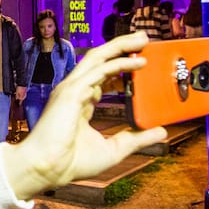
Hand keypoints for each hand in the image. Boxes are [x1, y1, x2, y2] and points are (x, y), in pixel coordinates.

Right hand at [0, 32, 166, 198]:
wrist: (47, 169)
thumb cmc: (71, 162)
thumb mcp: (114, 149)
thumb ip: (137, 138)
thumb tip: (161, 131)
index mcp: (80, 103)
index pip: (102, 77)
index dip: (121, 68)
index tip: (141, 64)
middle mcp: (75, 91)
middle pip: (100, 60)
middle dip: (121, 47)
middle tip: (144, 40)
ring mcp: (72, 89)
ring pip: (98, 57)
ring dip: (120, 46)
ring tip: (141, 39)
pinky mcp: (71, 92)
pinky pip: (98, 70)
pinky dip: (118, 63)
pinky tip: (137, 62)